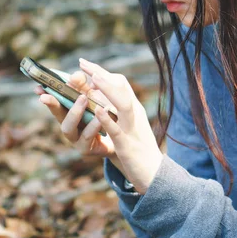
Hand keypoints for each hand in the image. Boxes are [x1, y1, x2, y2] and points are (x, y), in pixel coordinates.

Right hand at [35, 70, 117, 157]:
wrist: (122, 139)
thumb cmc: (106, 115)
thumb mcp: (96, 98)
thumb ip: (85, 86)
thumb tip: (76, 75)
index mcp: (69, 111)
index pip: (55, 100)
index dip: (46, 94)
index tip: (38, 87)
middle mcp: (69, 125)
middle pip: (56, 114)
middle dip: (52, 103)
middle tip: (53, 93)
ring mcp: (75, 138)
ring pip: (68, 127)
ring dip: (74, 111)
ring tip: (83, 98)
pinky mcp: (86, 148)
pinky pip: (87, 137)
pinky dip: (93, 125)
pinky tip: (101, 116)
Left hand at [78, 58, 162, 194]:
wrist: (154, 173)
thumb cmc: (138, 147)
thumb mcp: (129, 124)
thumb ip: (116, 109)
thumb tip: (98, 96)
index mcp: (134, 108)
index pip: (120, 84)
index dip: (102, 72)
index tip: (84, 64)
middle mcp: (135, 114)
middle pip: (122, 89)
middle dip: (102, 76)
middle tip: (83, 64)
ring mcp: (132, 129)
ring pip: (122, 105)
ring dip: (107, 91)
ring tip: (93, 79)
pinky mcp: (128, 146)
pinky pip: (118, 130)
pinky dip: (108, 120)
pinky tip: (97, 110)